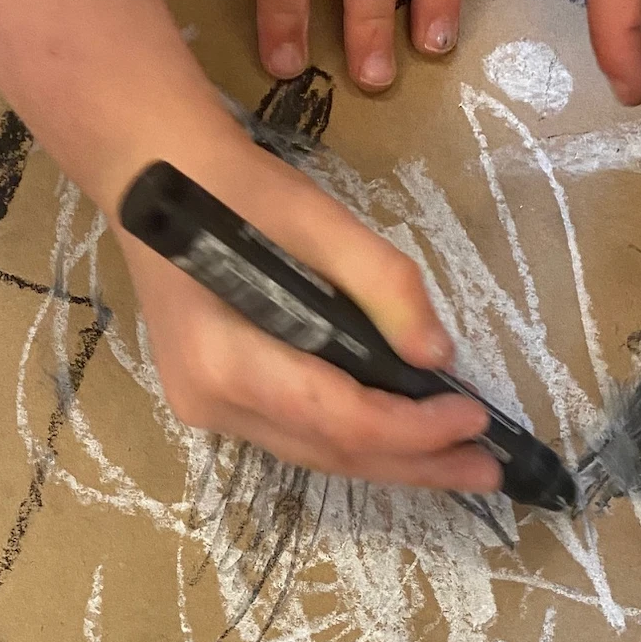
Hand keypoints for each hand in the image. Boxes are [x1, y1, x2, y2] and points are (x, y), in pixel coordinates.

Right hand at [118, 144, 499, 490]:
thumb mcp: (314, 217)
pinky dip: (356, 440)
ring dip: (390, 460)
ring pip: (315, 454)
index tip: (475, 416)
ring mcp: (208, 409)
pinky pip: (298, 436)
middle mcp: (211, 402)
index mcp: (225, 360)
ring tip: (459, 460)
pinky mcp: (217, 402)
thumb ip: (381, 283)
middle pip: (331, 453)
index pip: (338, 417)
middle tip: (488, 466)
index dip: (413, 429)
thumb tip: (438, 355)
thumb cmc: (231, 188)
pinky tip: (403, 435)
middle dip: (415, 462)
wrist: (152, 175)